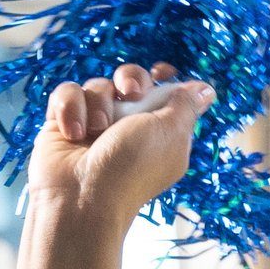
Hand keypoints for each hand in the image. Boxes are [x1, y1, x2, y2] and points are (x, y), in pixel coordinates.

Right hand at [15, 61, 213, 268]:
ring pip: (97, 85)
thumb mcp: (172, 131)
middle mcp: (128, 127)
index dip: (163, 76)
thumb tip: (206, 90)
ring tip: (95, 131)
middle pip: (130, 78)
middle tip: (131, 95)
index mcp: (160, 130)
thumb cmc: (132, 167)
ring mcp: (95, 125)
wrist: (81, 197)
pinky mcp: (63, 125)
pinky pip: (67, 93)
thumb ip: (187, 104)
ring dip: (98, 103)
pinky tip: (73, 133)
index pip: (165, 91)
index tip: (162, 71)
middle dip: (131, 79)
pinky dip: (70, 109)